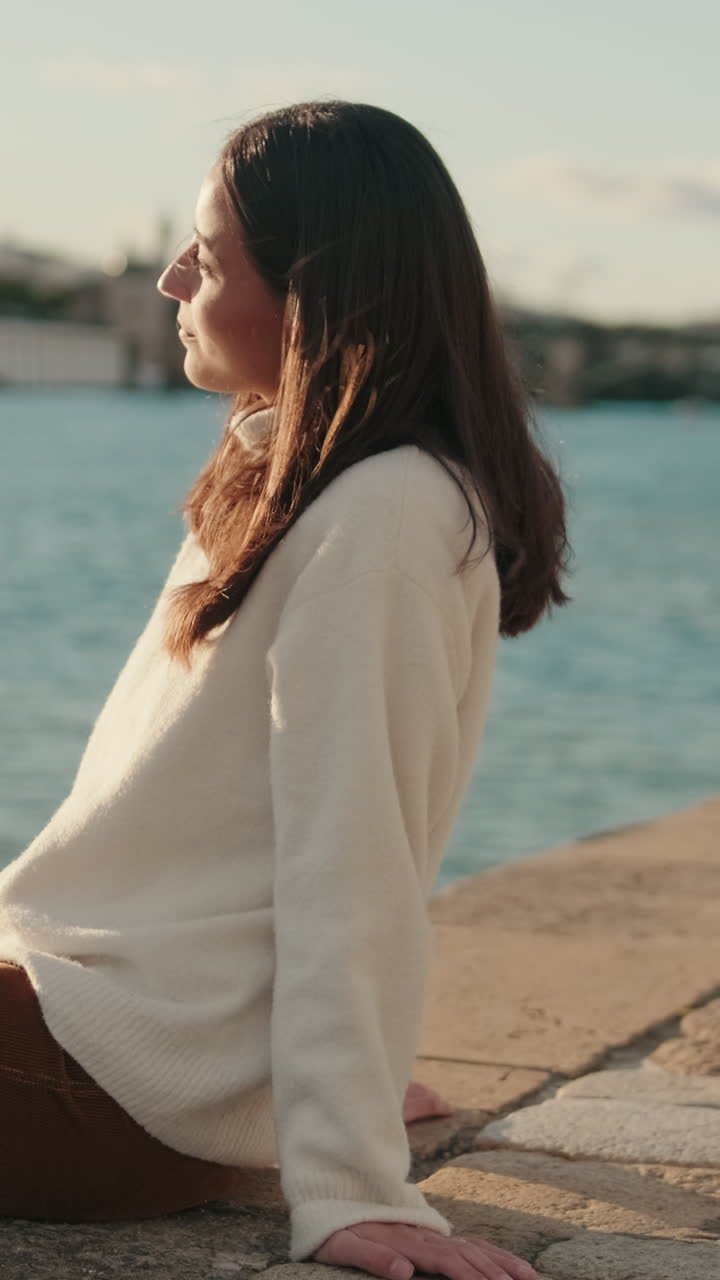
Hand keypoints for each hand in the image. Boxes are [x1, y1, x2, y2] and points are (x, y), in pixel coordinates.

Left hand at [311, 1221, 538, 1279]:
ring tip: (529, 1277)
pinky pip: (469, 1244)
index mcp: (407, 1239)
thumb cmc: (333, 1228)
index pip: (448, 1261)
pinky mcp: (431, 1235)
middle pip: (469, 1254)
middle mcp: (424, 1235)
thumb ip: (371, 1256)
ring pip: (475, 1248)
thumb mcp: (341, 1244)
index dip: (473, 1276)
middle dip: (498, 1272)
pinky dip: (492, 1254)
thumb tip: (404, 1271)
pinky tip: (508, 1265)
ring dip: (502, 1263)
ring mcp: (430, 1233)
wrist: (331, 1190)